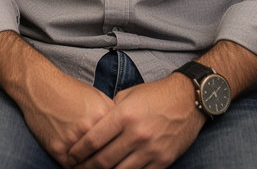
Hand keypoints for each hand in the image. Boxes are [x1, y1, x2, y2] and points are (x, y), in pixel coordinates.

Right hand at [19, 72, 116, 166]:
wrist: (39, 85)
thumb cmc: (69, 91)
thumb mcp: (96, 97)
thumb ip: (112, 116)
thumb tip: (124, 136)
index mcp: (104, 115)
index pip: (119, 146)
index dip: (120, 157)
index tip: (120, 161)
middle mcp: (90, 128)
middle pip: (105, 160)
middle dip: (107, 166)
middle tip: (107, 166)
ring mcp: (73, 140)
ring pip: (89, 167)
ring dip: (90, 167)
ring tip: (92, 165)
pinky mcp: (57, 148)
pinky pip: (72, 168)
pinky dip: (76, 167)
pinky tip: (78, 162)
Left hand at [65, 75, 203, 168]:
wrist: (187, 100)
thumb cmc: (154, 95)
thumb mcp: (127, 95)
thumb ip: (110, 111)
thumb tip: (94, 125)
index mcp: (124, 115)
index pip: (94, 139)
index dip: (78, 151)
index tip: (69, 156)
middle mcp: (136, 134)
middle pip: (104, 160)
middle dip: (87, 167)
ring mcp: (151, 150)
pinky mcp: (163, 161)